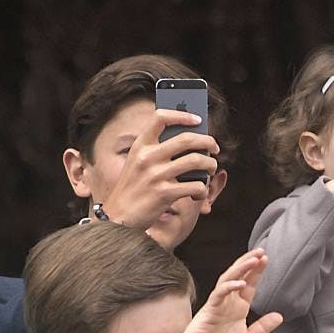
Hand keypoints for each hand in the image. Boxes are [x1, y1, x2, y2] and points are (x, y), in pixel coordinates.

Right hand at [102, 109, 218, 229]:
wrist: (119, 218)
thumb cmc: (133, 190)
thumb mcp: (137, 164)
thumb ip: (156, 151)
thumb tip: (192, 143)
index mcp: (140, 146)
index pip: (160, 117)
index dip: (182, 115)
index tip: (198, 120)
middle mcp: (147, 157)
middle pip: (186, 139)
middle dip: (207, 141)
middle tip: (214, 148)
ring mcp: (155, 175)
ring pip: (196, 161)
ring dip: (210, 164)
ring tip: (210, 168)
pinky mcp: (164, 193)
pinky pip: (195, 185)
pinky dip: (203, 189)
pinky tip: (200, 193)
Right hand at [170, 249, 282, 332]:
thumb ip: (263, 327)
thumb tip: (280, 316)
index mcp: (238, 307)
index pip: (249, 284)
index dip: (257, 272)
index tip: (266, 259)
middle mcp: (229, 301)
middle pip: (239, 275)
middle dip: (249, 263)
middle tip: (261, 251)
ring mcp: (219, 303)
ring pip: (229, 279)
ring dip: (240, 268)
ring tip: (253, 259)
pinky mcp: (210, 309)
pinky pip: (219, 294)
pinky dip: (229, 287)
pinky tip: (240, 283)